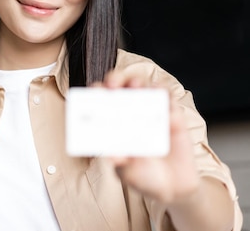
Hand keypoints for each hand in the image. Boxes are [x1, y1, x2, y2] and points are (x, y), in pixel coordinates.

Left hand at [94, 70, 199, 203]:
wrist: (173, 187)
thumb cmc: (142, 176)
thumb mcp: (127, 172)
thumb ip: (120, 163)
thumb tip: (111, 155)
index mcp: (113, 122)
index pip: (101, 100)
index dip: (96, 92)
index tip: (94, 91)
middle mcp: (130, 112)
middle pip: (120, 86)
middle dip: (114, 80)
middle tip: (112, 85)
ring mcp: (151, 112)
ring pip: (143, 86)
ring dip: (137, 81)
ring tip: (134, 86)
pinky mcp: (172, 115)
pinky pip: (168, 98)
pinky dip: (162, 92)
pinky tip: (158, 94)